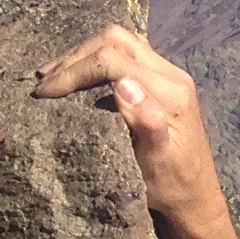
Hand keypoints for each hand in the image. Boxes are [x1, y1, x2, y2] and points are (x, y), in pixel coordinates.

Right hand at [33, 24, 239, 238]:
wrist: (195, 198)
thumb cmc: (173, 186)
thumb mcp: (157, 162)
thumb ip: (147, 122)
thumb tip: (124, 84)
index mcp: (171, 92)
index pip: (113, 60)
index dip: (75, 71)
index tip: (45, 93)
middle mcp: (173, 76)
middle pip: (116, 41)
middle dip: (75, 57)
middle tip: (44, 81)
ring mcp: (169, 75)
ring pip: (120, 43)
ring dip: (83, 55)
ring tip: (51, 76)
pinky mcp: (162, 82)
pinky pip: (125, 55)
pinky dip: (95, 61)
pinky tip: (74, 79)